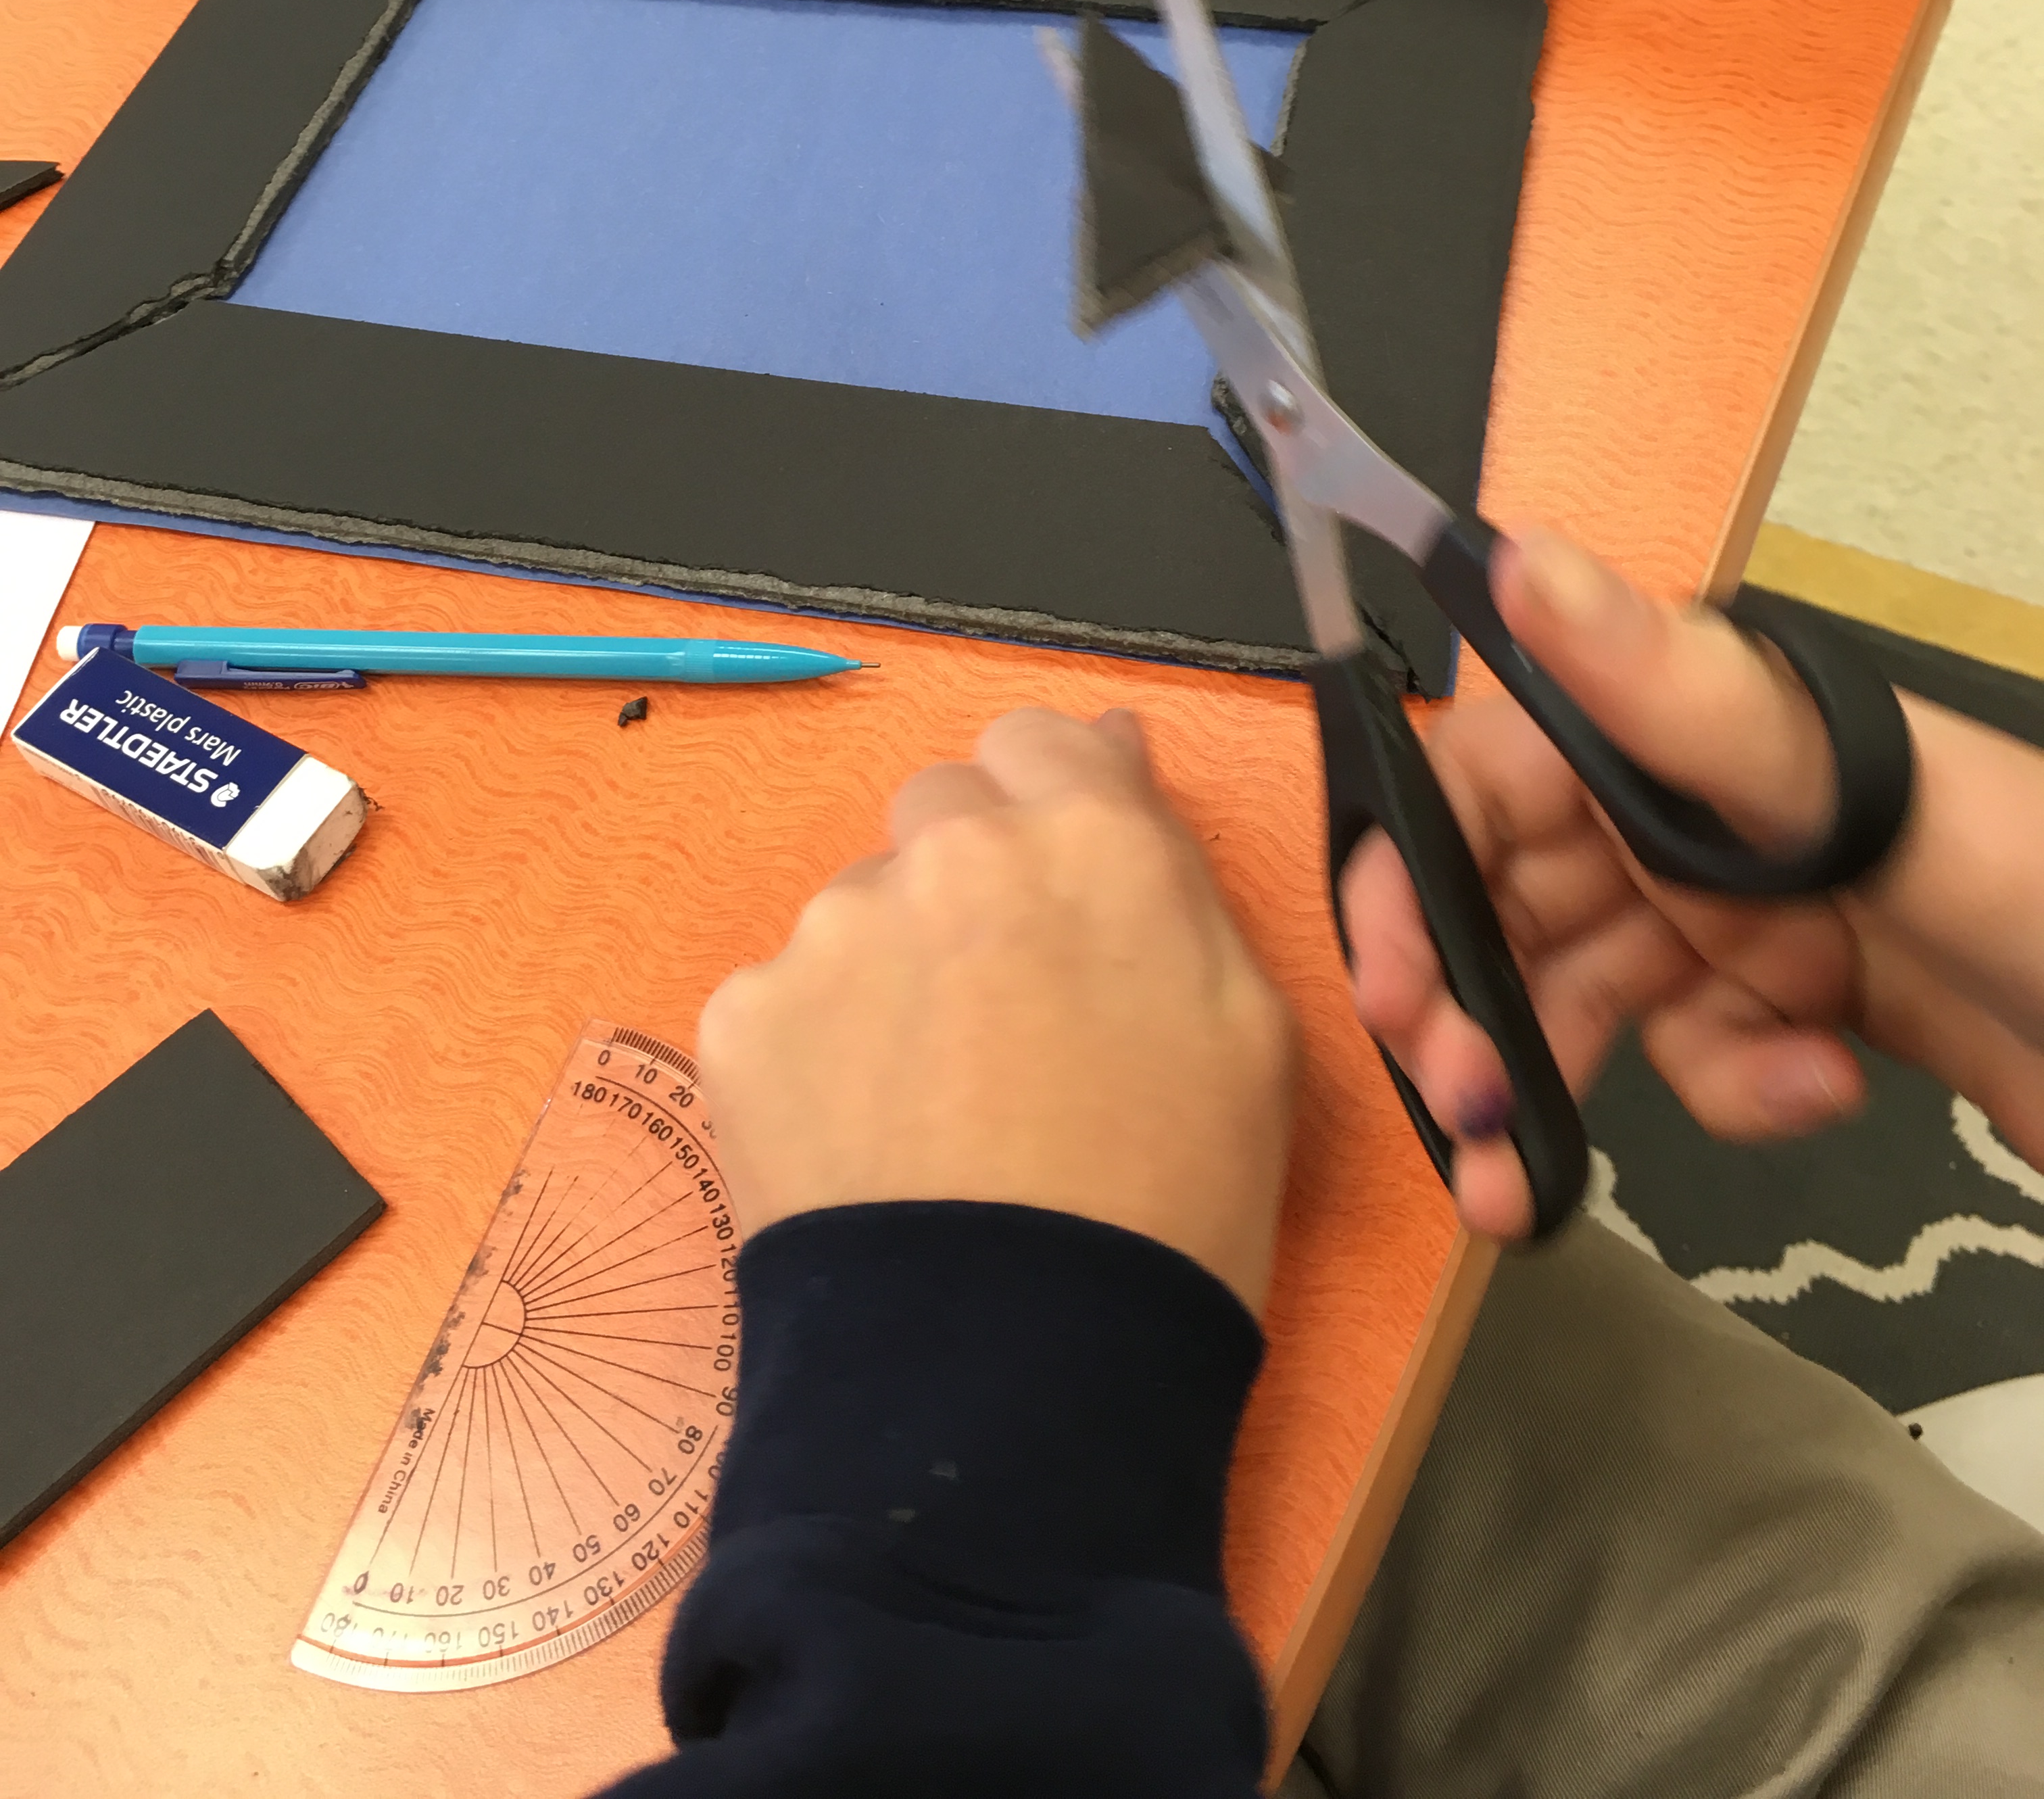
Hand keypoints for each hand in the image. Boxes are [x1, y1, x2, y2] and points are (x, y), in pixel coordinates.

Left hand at [697, 707, 1297, 1314]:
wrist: (1012, 1377)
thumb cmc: (1170, 1211)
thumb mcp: (1250, 1032)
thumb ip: (1171, 872)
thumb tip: (1112, 753)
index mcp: (1092, 841)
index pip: (1040, 740)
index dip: (1049, 805)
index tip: (1057, 882)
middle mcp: (954, 853)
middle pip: (942, 810)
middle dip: (969, 880)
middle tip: (1003, 1011)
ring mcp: (835, 931)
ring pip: (862, 910)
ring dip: (894, 972)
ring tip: (937, 1110)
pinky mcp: (746, 1016)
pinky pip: (788, 1000)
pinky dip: (820, 1056)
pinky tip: (870, 1146)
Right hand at [1343, 528, 2043, 1241]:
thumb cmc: (2039, 889)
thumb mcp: (1858, 786)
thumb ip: (1679, 687)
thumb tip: (1527, 565)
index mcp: (1697, 726)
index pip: (1491, 775)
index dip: (1416, 874)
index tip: (1394, 987)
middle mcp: (1706, 806)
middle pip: (1518, 899)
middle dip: (1470, 1005)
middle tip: (1461, 1106)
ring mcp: (1753, 907)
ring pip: (1588, 991)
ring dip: (1552, 1077)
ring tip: (1525, 1179)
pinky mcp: (1802, 1003)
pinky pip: (1701, 1052)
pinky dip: (1734, 1090)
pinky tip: (1811, 1087)